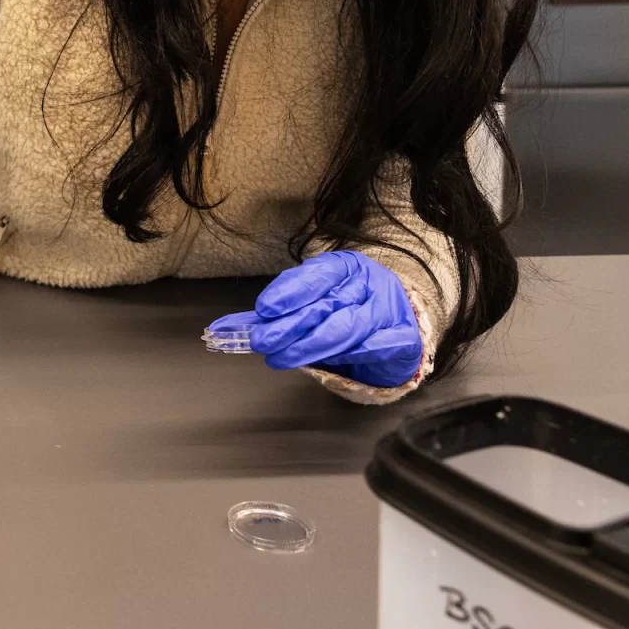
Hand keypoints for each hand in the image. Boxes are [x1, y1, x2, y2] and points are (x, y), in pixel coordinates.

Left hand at [208, 250, 422, 387]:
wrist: (398, 325)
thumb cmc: (348, 309)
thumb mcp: (314, 301)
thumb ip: (275, 313)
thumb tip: (224, 327)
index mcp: (346, 266)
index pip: (315, 275)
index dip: (289, 292)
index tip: (263, 309)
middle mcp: (369, 283)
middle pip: (324, 304)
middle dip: (289, 325)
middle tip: (261, 341)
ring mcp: (389, 308)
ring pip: (346, 327)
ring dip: (309, 345)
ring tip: (280, 357)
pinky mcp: (403, 338)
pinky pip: (372, 348)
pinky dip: (346, 356)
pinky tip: (322, 361)